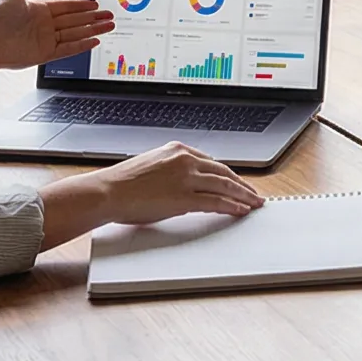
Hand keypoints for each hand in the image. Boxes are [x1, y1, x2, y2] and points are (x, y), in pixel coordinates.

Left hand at [0, 0, 112, 77]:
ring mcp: (46, 40)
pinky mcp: (45, 54)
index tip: (96, 2)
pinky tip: (94, 40)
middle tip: (110, 14)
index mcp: (39, 10)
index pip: (66, 6)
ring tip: (109, 26)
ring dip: (93, 29)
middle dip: (93, 17)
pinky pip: (68, 49)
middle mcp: (45, 25)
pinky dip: (82, 45)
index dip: (82, 4)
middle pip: (75, 20)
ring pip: (76, 33)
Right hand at [43, 142, 264, 242]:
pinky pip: (216, 202)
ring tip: (253, 203)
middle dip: (241, 185)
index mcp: (178, 150)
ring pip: (225, 186)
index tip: (237, 182)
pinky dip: (231, 206)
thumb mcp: (152, 166)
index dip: (228, 175)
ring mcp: (186, 178)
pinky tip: (240, 210)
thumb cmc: (123, 183)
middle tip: (254, 194)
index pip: (211, 162)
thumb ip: (173, 171)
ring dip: (243, 196)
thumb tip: (185, 184)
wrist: (108, 191)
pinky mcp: (184, 197)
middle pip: (224, 172)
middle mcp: (185, 159)